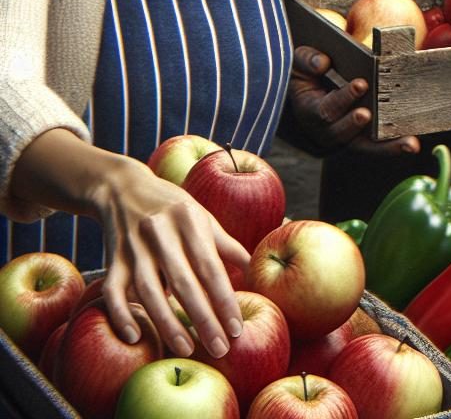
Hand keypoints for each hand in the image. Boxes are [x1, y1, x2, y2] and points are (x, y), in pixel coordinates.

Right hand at [92, 154, 247, 359]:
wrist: (123, 187)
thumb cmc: (172, 206)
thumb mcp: (202, 216)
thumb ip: (225, 243)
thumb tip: (253, 267)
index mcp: (189, 220)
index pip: (210, 267)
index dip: (224, 299)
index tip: (237, 328)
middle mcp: (161, 233)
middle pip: (183, 282)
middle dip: (203, 318)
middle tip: (219, 348)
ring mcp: (133, 248)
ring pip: (148, 291)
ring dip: (167, 322)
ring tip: (186, 348)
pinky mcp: (111, 259)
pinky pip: (112, 291)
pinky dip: (121, 314)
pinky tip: (135, 336)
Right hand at [286, 45, 419, 156]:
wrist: (306, 95)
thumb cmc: (305, 75)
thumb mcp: (298, 64)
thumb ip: (307, 60)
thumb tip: (322, 63)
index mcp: (308, 111)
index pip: (325, 109)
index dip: (343, 98)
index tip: (361, 84)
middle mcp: (325, 130)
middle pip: (341, 133)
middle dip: (356, 123)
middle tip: (370, 113)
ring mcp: (344, 137)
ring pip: (364, 145)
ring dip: (386, 145)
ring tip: (409, 142)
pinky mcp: (359, 140)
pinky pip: (375, 146)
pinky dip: (392, 146)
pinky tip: (411, 144)